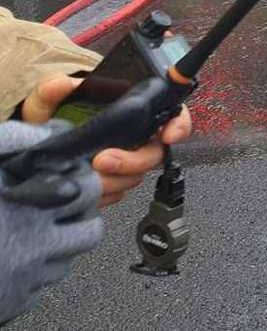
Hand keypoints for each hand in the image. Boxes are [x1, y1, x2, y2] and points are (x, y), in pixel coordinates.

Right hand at [0, 120, 102, 325]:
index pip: (88, 193)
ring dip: (56, 248)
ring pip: (65, 262)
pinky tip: (9, 258)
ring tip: (27, 232)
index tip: (69, 179)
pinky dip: (31, 275)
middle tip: (57, 208)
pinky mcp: (13, 302)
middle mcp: (33, 246)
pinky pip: (39, 288)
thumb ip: (12, 140)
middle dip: (78, 218)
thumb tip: (52, 132)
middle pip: (89, 232)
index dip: (82, 183)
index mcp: (26, 208)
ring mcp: (25, 279)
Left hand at [21, 76, 193, 208]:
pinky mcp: (112, 184)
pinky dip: (104, 194)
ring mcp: (126, 162)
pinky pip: (118, 194)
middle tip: (103, 160)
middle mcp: (137, 138)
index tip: (168, 135)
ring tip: (88, 175)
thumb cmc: (51, 118)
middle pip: (155, 154)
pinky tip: (85, 187)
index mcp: (134, 112)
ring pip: (136, 177)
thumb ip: (53, 88)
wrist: (38, 146)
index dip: (178, 125)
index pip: (174, 114)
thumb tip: (62, 84)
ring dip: (115, 179)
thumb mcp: (49, 99)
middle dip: (132, 160)